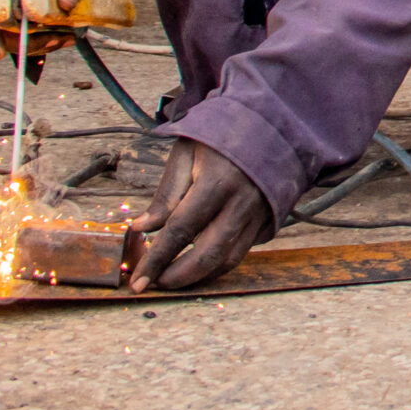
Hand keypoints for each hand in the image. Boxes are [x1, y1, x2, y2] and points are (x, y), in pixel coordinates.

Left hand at [131, 139, 272, 290]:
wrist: (273, 124)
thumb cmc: (222, 135)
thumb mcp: (187, 153)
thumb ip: (166, 193)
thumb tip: (141, 229)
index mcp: (217, 181)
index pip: (180, 230)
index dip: (156, 260)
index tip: (136, 281)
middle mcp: (241, 202)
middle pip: (207, 255)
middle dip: (177, 277)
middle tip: (154, 284)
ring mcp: (259, 213)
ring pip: (228, 260)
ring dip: (198, 277)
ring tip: (172, 278)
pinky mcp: (268, 220)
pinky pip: (241, 251)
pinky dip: (218, 265)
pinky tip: (199, 264)